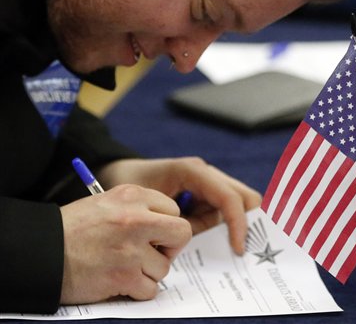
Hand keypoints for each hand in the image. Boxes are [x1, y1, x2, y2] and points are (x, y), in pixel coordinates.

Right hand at [60, 184, 191, 303]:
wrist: (42, 251)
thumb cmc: (74, 228)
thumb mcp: (107, 202)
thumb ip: (139, 209)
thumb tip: (167, 225)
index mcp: (132, 195)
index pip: (173, 210)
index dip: (166, 224)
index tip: (155, 233)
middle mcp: (135, 219)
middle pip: (182, 233)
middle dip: (172, 247)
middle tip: (155, 252)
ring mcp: (131, 249)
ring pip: (164, 267)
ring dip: (149, 272)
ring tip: (125, 266)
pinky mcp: (123, 276)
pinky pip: (150, 288)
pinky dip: (138, 290)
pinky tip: (120, 281)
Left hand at [97, 157, 261, 254]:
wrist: (115, 174)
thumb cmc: (127, 186)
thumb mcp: (148, 208)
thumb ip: (177, 226)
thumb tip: (206, 249)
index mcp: (193, 171)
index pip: (229, 197)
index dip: (238, 223)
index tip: (238, 250)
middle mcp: (206, 174)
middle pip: (245, 197)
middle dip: (250, 223)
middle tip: (248, 252)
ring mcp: (208, 184)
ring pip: (240, 205)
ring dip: (240, 227)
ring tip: (237, 253)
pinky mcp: (205, 196)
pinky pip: (224, 212)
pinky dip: (227, 229)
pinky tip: (224, 246)